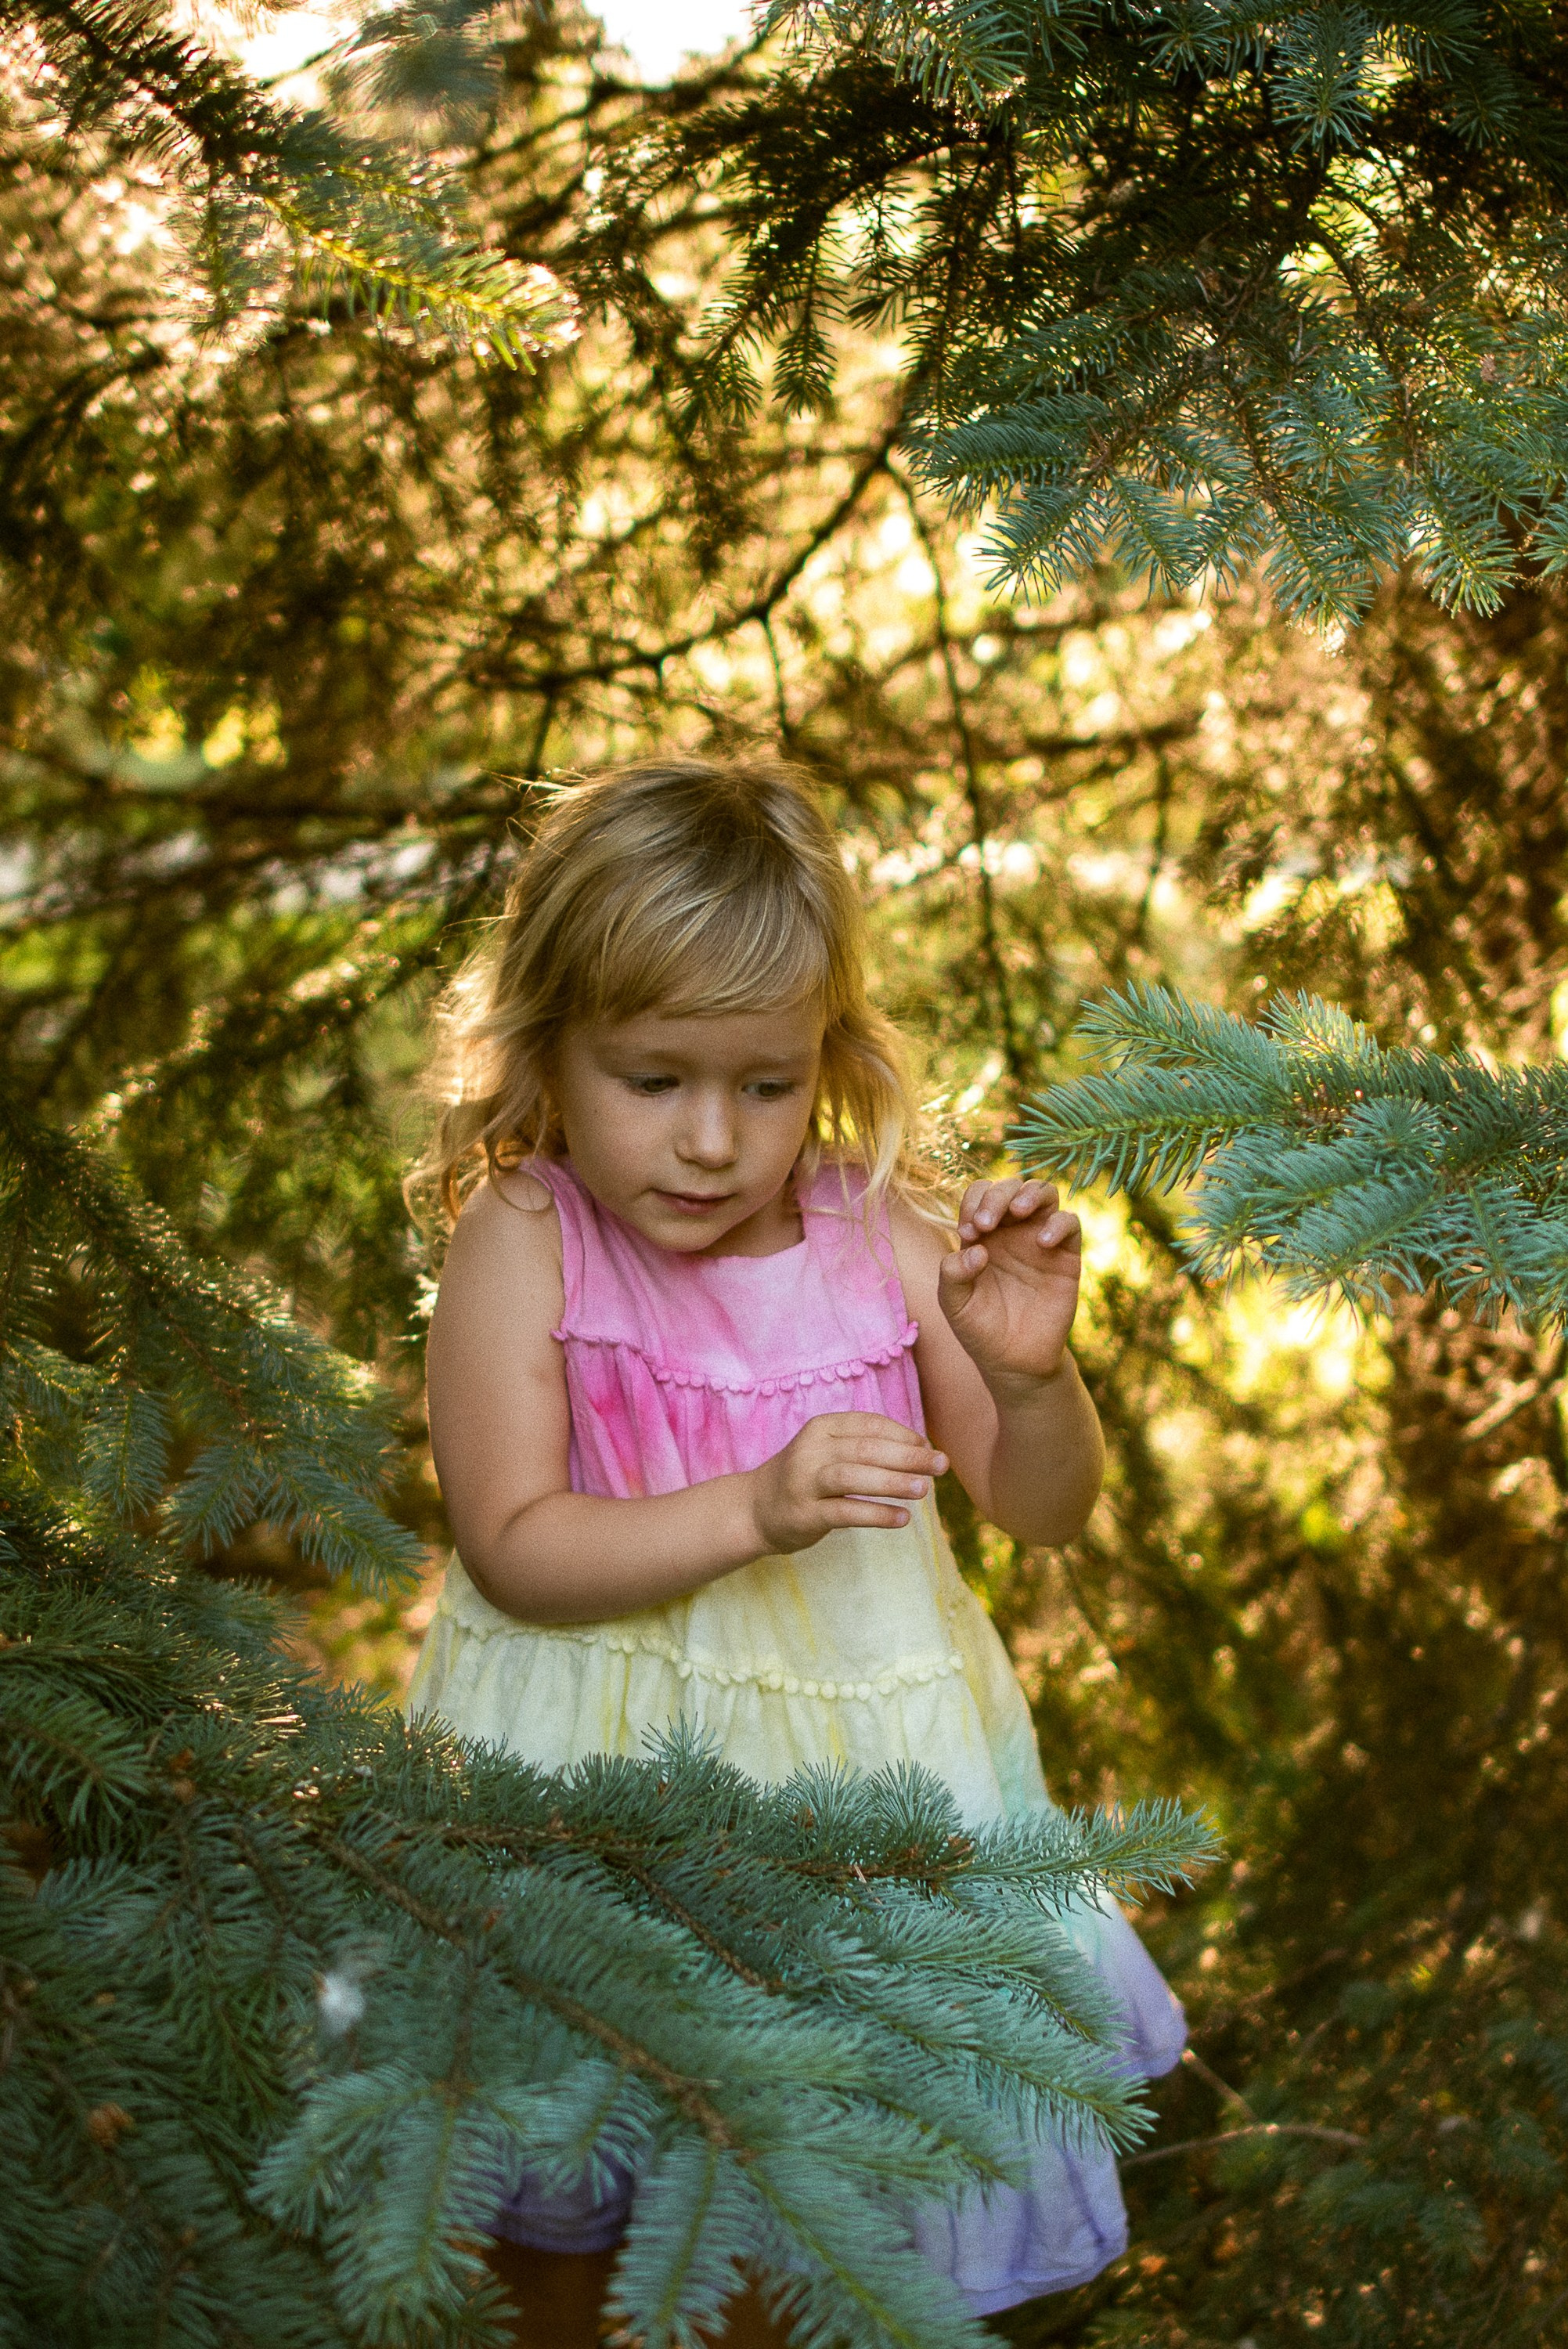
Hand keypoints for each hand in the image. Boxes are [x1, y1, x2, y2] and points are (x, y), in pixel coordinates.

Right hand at [745, 1413, 947, 1554]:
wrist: (754, 1509)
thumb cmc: (806, 1477)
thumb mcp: (828, 1450)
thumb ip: (867, 1446)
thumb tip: (924, 1449)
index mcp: (821, 1428)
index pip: (869, 1424)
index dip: (903, 1435)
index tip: (929, 1448)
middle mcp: (811, 1450)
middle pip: (865, 1449)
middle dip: (908, 1457)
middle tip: (941, 1465)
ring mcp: (804, 1482)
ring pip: (852, 1477)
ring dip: (892, 1482)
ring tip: (924, 1490)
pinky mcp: (804, 1514)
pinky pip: (844, 1512)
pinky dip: (875, 1514)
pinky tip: (901, 1518)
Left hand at [938, 1177, 1082, 1392]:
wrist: (1014, 1362)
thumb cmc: (980, 1329)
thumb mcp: (954, 1304)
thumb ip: (953, 1274)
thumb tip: (977, 1250)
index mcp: (983, 1234)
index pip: (979, 1194)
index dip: (974, 1202)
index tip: (969, 1231)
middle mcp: (1012, 1231)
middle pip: (1010, 1187)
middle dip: (996, 1196)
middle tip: (986, 1224)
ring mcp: (1040, 1240)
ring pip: (1043, 1193)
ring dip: (1030, 1194)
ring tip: (1018, 1212)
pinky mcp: (1066, 1256)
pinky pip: (1071, 1223)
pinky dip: (1059, 1223)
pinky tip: (1042, 1242)